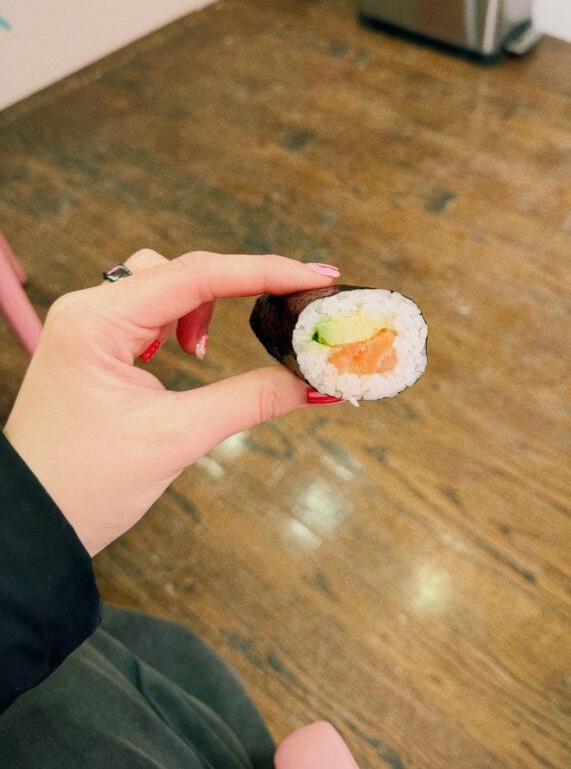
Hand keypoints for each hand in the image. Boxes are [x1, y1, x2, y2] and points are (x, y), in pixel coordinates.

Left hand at [3, 250, 338, 555]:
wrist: (30, 526)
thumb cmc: (83, 486)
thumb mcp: (177, 438)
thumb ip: (250, 399)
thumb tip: (313, 382)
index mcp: (96, 322)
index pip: (196, 275)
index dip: (264, 271)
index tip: (315, 277)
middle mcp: (88, 309)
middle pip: (183, 270)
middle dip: (242, 284)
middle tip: (296, 303)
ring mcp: (90, 324)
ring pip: (169, 285)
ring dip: (205, 307)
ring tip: (208, 352)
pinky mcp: (97, 343)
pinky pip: (153, 310)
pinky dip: (184, 323)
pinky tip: (190, 355)